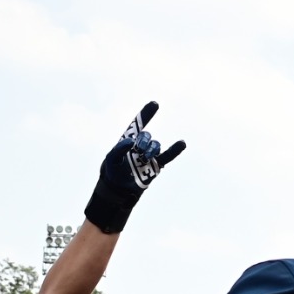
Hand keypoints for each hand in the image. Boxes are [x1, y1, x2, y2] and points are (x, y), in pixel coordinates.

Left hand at [83, 102, 186, 233]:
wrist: (119, 189)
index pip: (138, 124)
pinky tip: (182, 143)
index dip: (146, 114)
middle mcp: (140, 146)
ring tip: (144, 158)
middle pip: (147, 136)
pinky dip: (175, 150)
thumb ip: (119, 148)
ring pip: (155, 146)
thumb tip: (131, 141)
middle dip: (143, 141)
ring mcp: (149, 155)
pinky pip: (168, 156)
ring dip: (150, 150)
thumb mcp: (111, 158)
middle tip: (138, 149)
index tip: (155, 104)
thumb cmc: (113, 171)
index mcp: (128, 140)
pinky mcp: (156, 165)